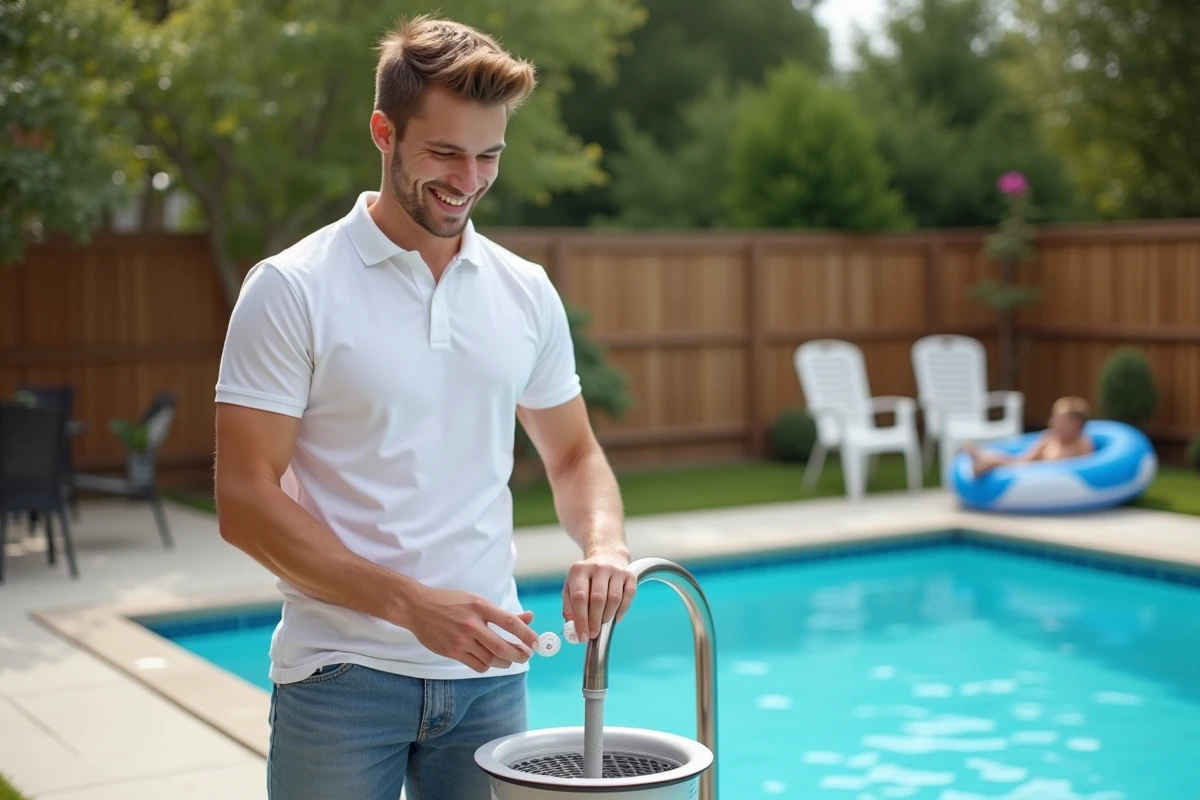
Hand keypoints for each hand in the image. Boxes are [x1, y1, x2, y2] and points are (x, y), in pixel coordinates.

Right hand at [408, 587, 539, 673]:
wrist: (418, 607)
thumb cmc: (451, 602)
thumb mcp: (477, 601)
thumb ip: (503, 613)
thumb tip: (529, 618)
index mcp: (480, 606)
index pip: (510, 622)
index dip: (526, 634)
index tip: (536, 643)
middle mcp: (471, 624)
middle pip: (503, 647)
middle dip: (519, 655)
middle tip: (526, 655)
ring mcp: (461, 640)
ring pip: (491, 659)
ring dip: (505, 662)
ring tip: (509, 660)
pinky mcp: (452, 652)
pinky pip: (477, 665)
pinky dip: (487, 666)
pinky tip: (489, 661)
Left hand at [563, 550, 636, 642]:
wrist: (607, 555)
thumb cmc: (586, 577)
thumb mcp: (571, 586)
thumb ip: (569, 607)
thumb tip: (572, 628)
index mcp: (579, 570)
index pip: (579, 597)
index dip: (581, 619)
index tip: (582, 635)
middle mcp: (598, 567)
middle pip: (598, 599)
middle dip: (595, 621)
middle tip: (593, 634)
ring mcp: (615, 570)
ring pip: (614, 598)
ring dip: (608, 616)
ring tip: (602, 623)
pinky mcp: (629, 574)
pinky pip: (628, 596)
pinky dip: (622, 610)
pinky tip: (615, 617)